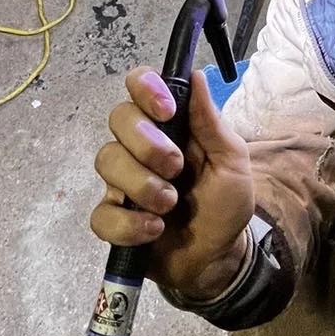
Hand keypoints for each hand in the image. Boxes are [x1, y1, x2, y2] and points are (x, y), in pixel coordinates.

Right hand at [91, 66, 254, 300]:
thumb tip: (197, 75)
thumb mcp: (232, 162)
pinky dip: (129, 223)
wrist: (218, 259)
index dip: (145, 89)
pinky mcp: (114, 219)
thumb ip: (211, 122)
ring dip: (142, 185)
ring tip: (170, 205)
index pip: (140, 86)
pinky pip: (102, 213)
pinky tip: (154, 229)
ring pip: (107, 161)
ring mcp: (123, 182)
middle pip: (118, 118)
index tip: (167, 111)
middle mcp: (140, 147)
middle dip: (146, 142)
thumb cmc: (225, 205)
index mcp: (170, 126)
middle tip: (175, 168)